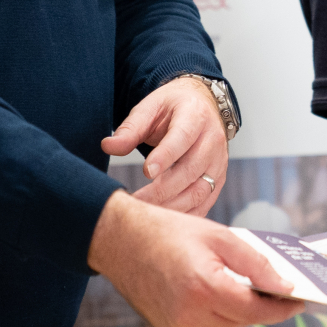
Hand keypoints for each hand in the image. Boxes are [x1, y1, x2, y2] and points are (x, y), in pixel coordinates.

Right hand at [86, 191, 298, 326]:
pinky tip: (220, 294)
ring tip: (249, 289)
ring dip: (241, 312)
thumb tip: (284, 286)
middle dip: (263, 307)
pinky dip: (220, 315)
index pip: (255, 310)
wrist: (119, 240)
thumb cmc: (169, 232)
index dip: (281, 309)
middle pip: (243, 320)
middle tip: (278, 289)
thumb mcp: (219, 236)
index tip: (300, 302)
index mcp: (204, 287)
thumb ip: (255, 262)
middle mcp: (190, 314)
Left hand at [104, 78, 228, 215]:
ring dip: (172, 206)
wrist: (202, 107)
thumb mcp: (150, 108)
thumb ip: (130, 129)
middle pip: (190, 171)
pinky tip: (164, 219)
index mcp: (195, 116)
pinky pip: (204, 204)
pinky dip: (185, 215)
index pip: (182, 139)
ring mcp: (218, 163)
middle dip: (162, 190)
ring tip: (146, 213)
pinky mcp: (218, 180)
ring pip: (199, 191)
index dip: (166, 157)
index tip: (146, 172)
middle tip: (136, 201)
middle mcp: (212, 141)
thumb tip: (108, 146)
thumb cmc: (174, 107)